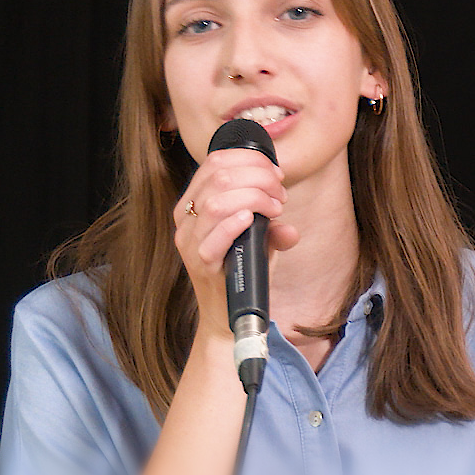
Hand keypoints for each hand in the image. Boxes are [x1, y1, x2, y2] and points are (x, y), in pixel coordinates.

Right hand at [171, 148, 300, 336]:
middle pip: (219, 176)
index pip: (216, 162)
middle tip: (280, 194)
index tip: (277, 175)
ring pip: (215, 202)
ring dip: (253, 197)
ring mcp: (189, 241)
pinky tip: (252, 219)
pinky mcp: (199, 263)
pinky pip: (212, 237)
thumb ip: (272, 224)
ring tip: (275, 209)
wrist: (229, 314)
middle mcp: (186, 217)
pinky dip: (234, 223)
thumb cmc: (242, 269)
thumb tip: (288, 226)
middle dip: (258, 177)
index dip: (251, 159)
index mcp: (194, 202)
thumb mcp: (259, 238)